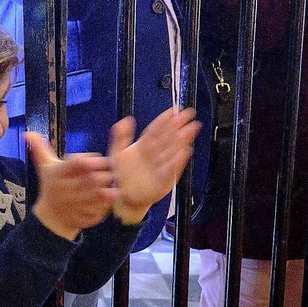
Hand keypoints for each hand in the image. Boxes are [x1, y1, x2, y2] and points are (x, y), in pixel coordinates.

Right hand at [24, 132, 114, 240]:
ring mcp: (75, 206)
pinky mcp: (83, 219)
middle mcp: (67, 190)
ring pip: (101, 196)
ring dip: (108, 190)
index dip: (94, 160)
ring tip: (108, 187)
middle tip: (107, 174)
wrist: (50, 218)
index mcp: (59, 175)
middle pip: (94, 179)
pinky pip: (101, 210)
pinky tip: (103, 201)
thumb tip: (27, 133)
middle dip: (105, 175)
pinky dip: (106, 206)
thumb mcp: (45, 167)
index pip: (82, 163)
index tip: (98, 162)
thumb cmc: (50, 186)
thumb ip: (39, 147)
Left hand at [109, 108, 199, 224]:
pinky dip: (177, 161)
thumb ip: (120, 136)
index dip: (165, 119)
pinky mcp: (164, 180)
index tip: (175, 109)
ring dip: (182, 139)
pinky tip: (185, 151)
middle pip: (168, 137)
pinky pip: (172, 170)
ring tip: (191, 129)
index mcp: (144, 146)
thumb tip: (126, 119)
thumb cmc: (121, 176)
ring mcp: (160, 166)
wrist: (123, 198)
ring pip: (173, 150)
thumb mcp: (116, 154)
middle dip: (178, 125)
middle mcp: (154, 154)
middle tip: (189, 114)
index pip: (156, 130)